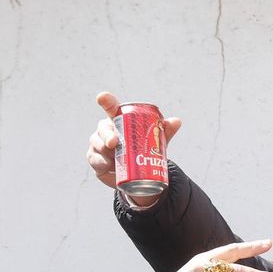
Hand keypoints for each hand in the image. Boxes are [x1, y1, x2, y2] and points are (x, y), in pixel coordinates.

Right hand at [87, 90, 182, 206]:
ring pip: (97, 144)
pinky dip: (101, 162)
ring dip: (103, 149)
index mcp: (118, 121)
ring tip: (114, 156)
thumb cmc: (142, 151)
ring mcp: (98, 144)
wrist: (135, 174)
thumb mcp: (155, 141)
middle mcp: (105, 130)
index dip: (106, 100)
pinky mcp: (96, 160)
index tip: (102, 97)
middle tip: (114, 142)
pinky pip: (95, 159)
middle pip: (103, 128)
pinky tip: (108, 165)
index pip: (110, 107)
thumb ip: (164, 131)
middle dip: (107, 134)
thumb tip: (176, 121)